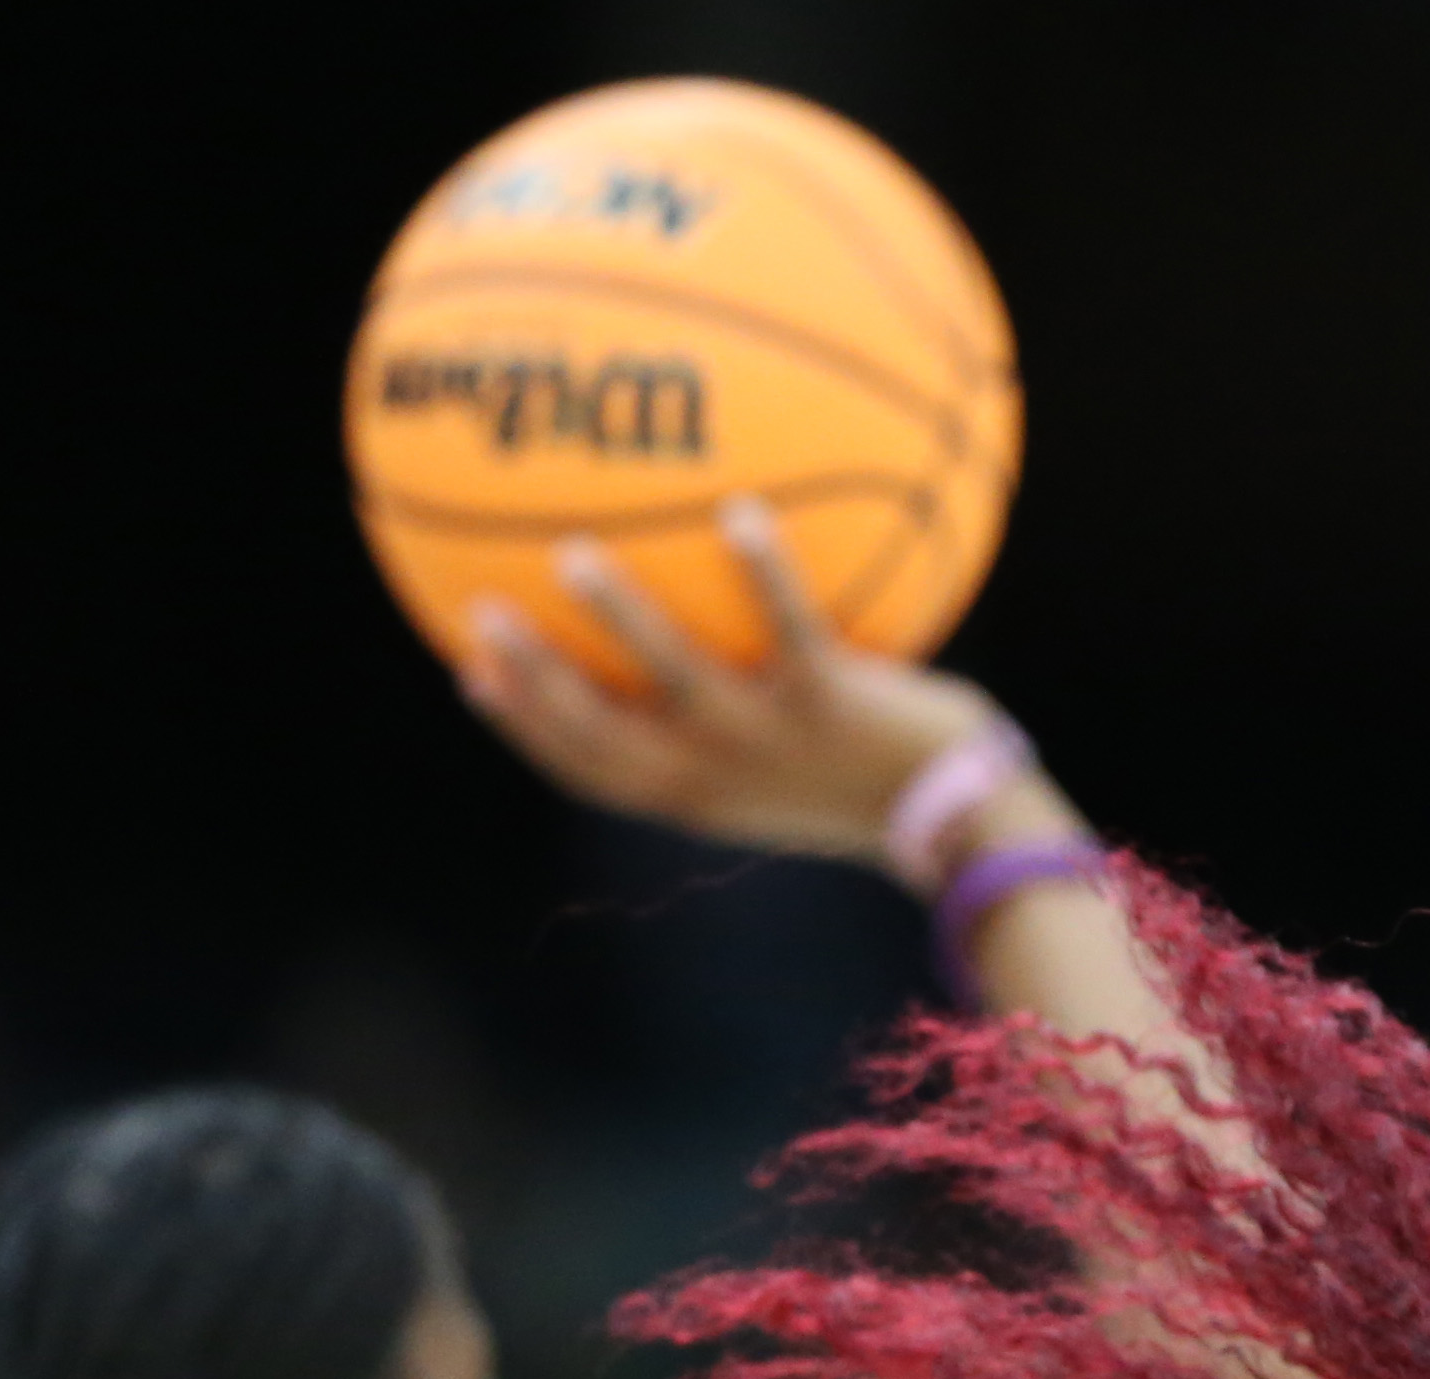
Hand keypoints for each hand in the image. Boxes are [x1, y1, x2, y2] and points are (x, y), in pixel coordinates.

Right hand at [460, 499, 1075, 890]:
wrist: (962, 818)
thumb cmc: (864, 775)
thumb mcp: (783, 757)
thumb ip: (726, 705)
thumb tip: (690, 628)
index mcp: (695, 791)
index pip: (587, 768)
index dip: (524, 724)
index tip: (468, 669)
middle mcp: (720, 773)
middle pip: (601, 732)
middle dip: (534, 679)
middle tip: (480, 612)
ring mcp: (772, 739)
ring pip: (677, 679)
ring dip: (622, 618)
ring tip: (575, 554)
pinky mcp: (832, 703)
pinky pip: (790, 628)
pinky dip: (765, 574)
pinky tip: (741, 510)